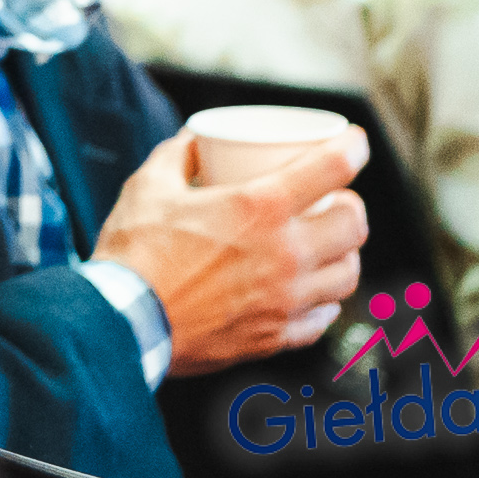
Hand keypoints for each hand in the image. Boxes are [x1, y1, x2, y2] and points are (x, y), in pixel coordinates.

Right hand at [88, 129, 369, 375]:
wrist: (124, 322)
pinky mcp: (275, 337)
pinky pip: (323, 318)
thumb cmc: (134, 252)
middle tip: (335, 200)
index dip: (353, 147)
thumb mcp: (148, 186)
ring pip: (348, 276)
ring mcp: (285, 300)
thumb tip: (194, 140)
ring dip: (345, 255)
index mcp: (259, 208)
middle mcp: (286, 254)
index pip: (333, 168)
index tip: (354, 141)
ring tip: (328, 247)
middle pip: (354, 225)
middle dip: (351, 206)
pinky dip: (325, 301)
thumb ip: (176, 156)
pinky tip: (312, 293)